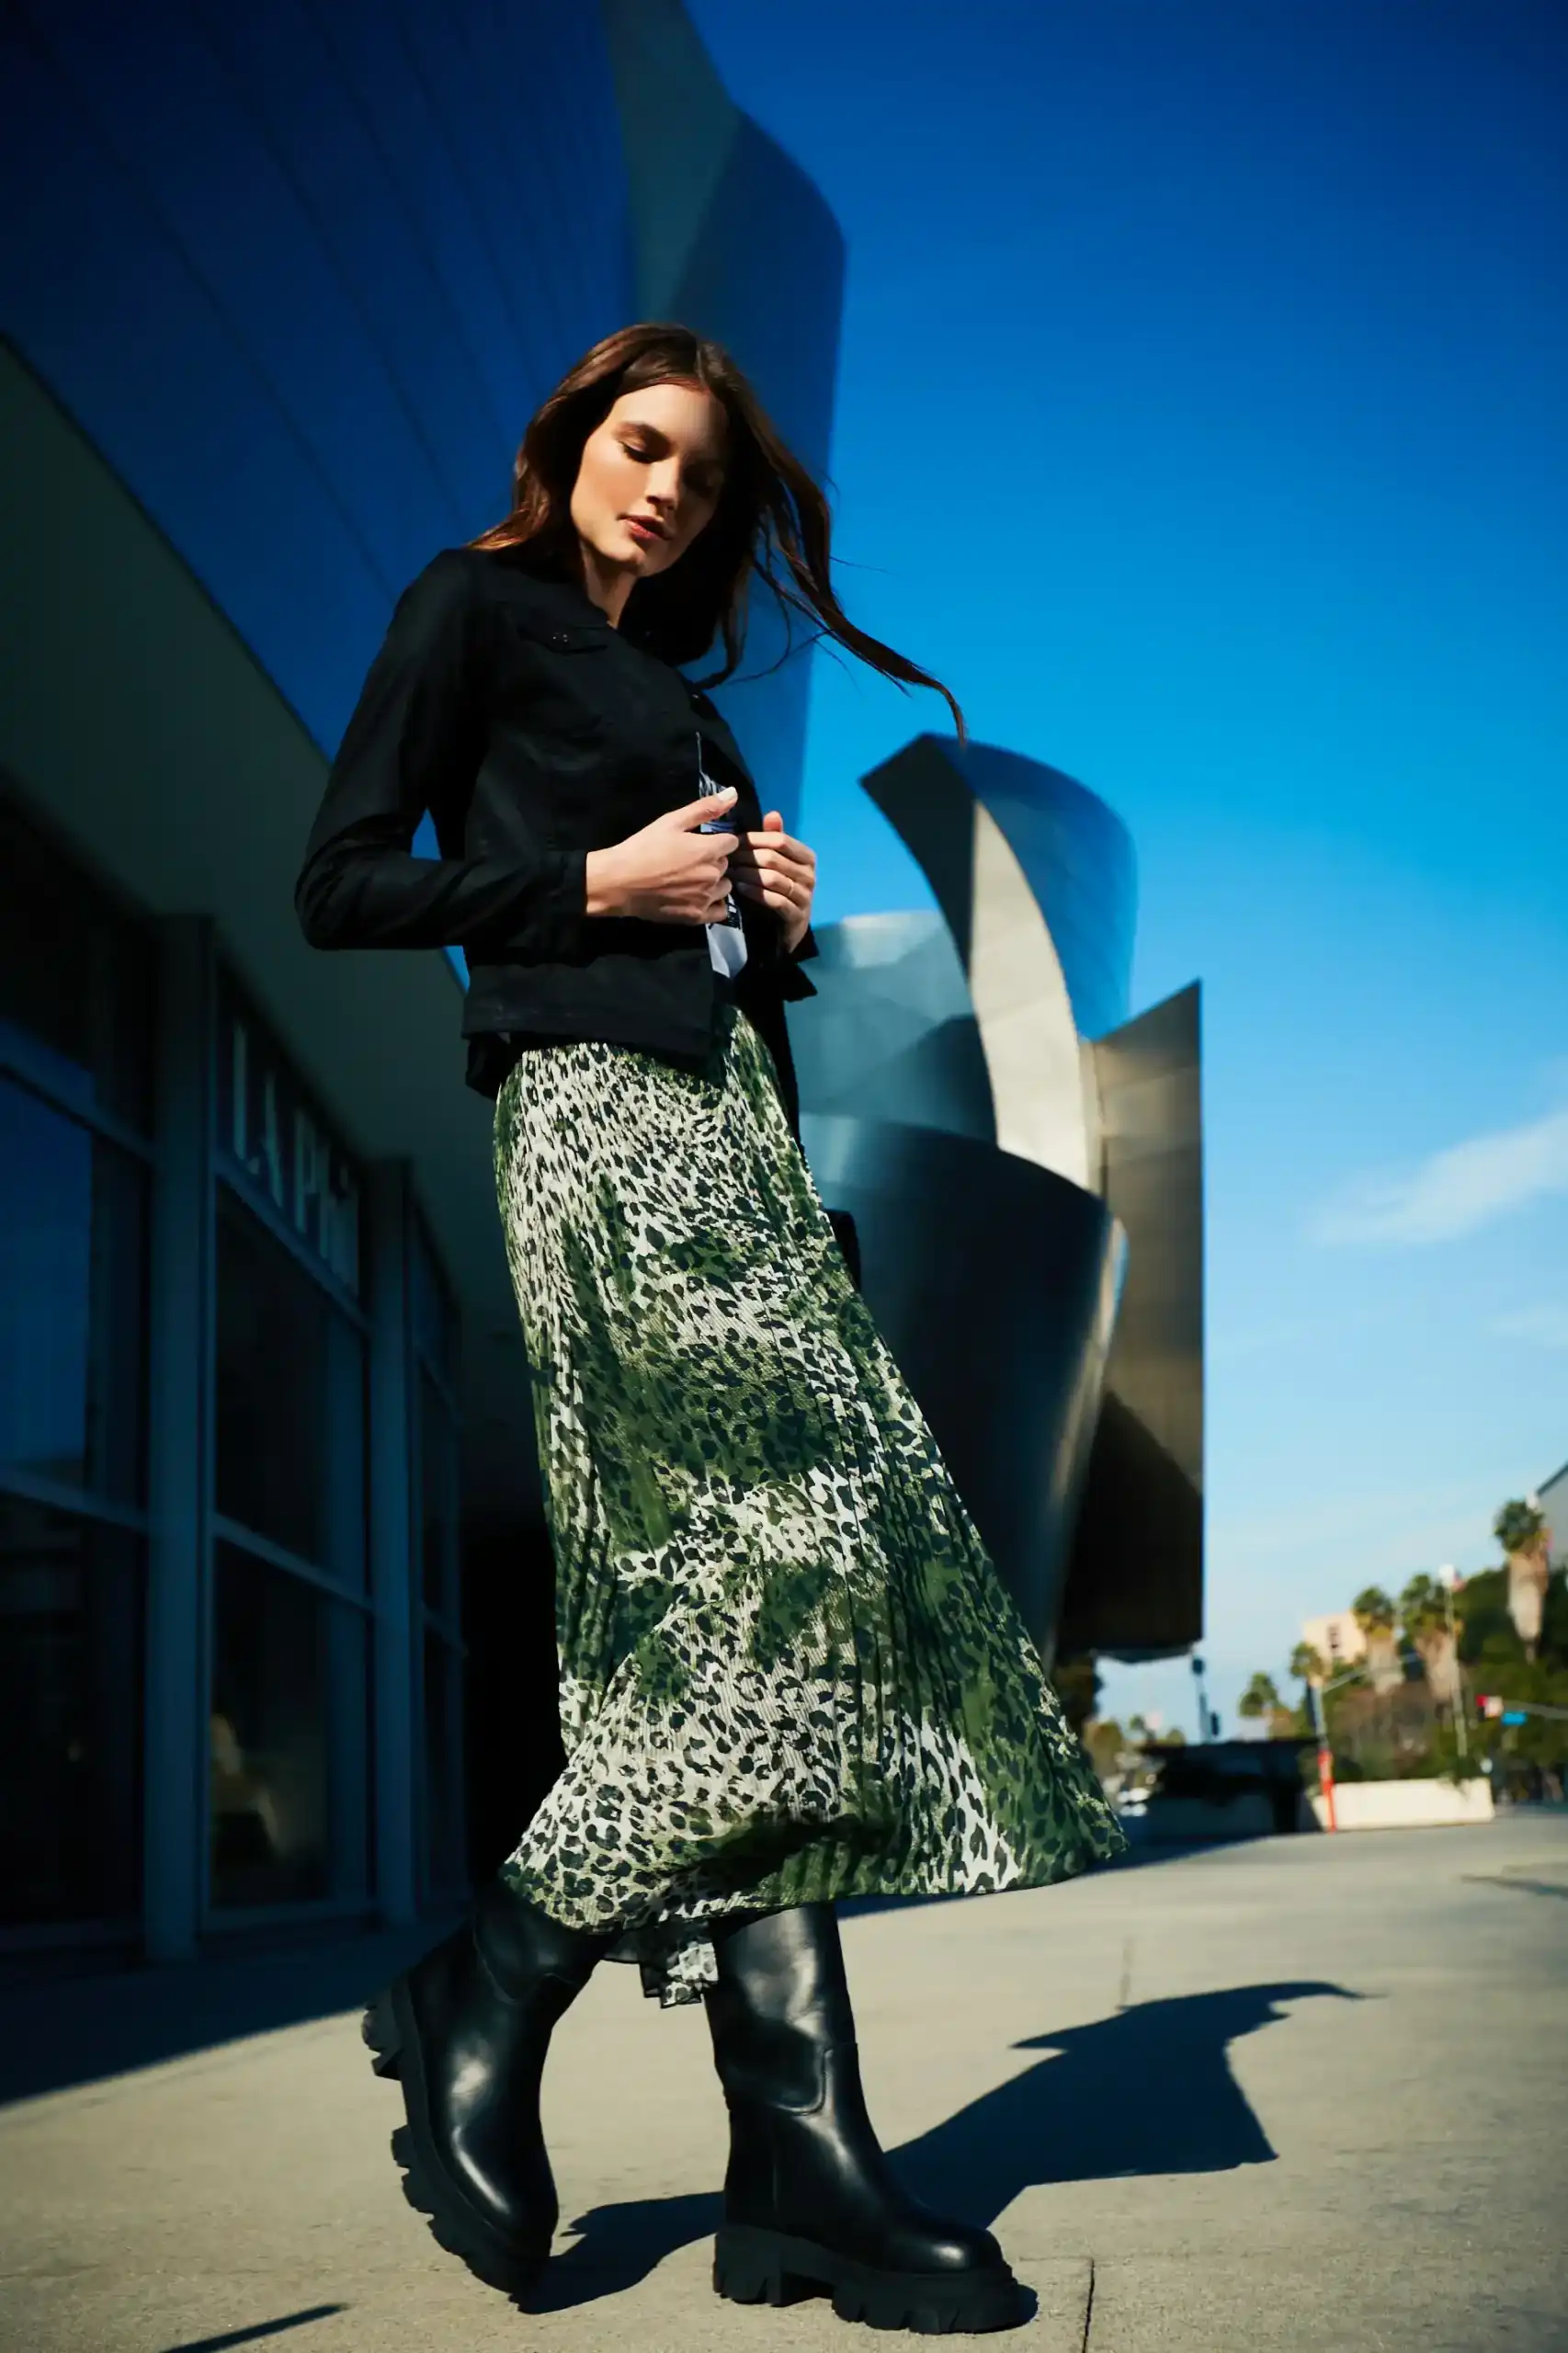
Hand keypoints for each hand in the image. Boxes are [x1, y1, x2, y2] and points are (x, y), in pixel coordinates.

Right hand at [585, 787, 741, 922]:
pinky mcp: (697, 916)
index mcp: (710, 849)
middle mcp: (714, 875)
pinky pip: (720, 911)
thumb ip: (706, 808)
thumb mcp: (672, 821)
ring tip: (691, 880)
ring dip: (714, 882)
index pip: (732, 842)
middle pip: (726, 864)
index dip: (717, 840)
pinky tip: (697, 897)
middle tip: (689, 860)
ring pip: (724, 887)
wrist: (620, 882)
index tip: (700, 842)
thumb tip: (733, 793)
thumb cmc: (644, 847)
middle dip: (713, 860)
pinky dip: (713, 904)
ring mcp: (706, 898)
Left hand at [729, 811, 816, 953]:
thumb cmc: (778, 890)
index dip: (755, 839)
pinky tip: (740, 890)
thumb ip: (775, 838)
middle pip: (774, 858)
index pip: (780, 840)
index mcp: (807, 857)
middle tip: (726, 859)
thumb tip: (773, 813)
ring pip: (772, 878)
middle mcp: (810, 875)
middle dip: (747, 857)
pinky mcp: (797, 915)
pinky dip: (755, 893)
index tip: (733, 842)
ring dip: (747, 875)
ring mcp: (805, 896)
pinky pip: (774, 900)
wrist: (785, 929)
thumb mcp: (777, 862)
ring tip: (730, 873)